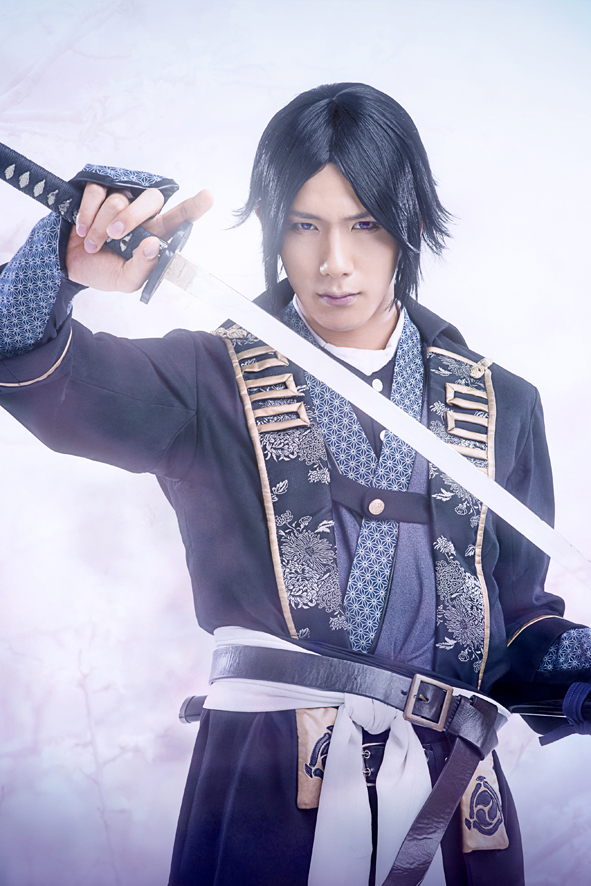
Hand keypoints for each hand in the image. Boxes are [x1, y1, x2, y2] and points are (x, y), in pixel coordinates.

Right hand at [66, 184, 213, 291]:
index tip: (207, 197)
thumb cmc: (104, 271)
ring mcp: (121, 199)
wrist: (70, 265)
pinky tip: (83, 229)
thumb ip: (144, 269)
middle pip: (151, 200)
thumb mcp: (126, 280)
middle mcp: (143, 213)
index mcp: (156, 234)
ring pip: (120, 200)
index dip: (195, 206)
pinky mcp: (98, 190)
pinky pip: (97, 193)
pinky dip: (88, 214)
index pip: (181, 217)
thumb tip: (155, 246)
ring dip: (102, 225)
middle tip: (116, 236)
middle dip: (131, 218)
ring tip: (93, 243)